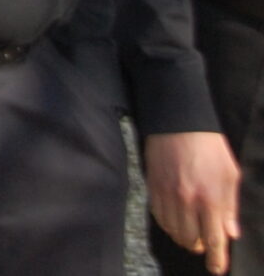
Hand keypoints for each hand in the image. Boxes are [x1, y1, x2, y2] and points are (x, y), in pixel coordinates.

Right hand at [147, 130, 241, 274]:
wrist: (179, 122)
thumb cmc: (209, 147)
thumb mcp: (231, 176)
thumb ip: (230, 207)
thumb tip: (230, 232)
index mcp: (211, 199)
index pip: (214, 240)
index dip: (216, 259)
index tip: (217, 268)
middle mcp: (187, 201)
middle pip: (190, 240)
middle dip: (199, 246)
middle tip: (206, 243)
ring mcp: (167, 194)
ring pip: (173, 231)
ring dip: (183, 236)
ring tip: (191, 232)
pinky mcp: (153, 187)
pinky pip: (158, 216)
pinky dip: (168, 224)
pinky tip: (175, 220)